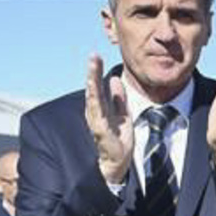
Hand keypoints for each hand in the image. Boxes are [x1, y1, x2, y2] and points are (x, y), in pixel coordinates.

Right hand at [84, 53, 133, 185]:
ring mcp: (96, 120)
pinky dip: (95, 102)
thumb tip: (115, 79)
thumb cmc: (119, 137)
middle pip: (93, 88)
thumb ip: (118, 97)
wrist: (118, 159)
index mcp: (101, 107)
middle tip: (93, 56)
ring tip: (92, 69)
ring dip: (92, 83)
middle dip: (92, 72)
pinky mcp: (101, 130)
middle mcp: (95, 111)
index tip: (96, 56)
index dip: (95, 71)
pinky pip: (98, 114)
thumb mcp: (122, 112)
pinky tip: (94, 92)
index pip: (97, 85)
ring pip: (93, 98)